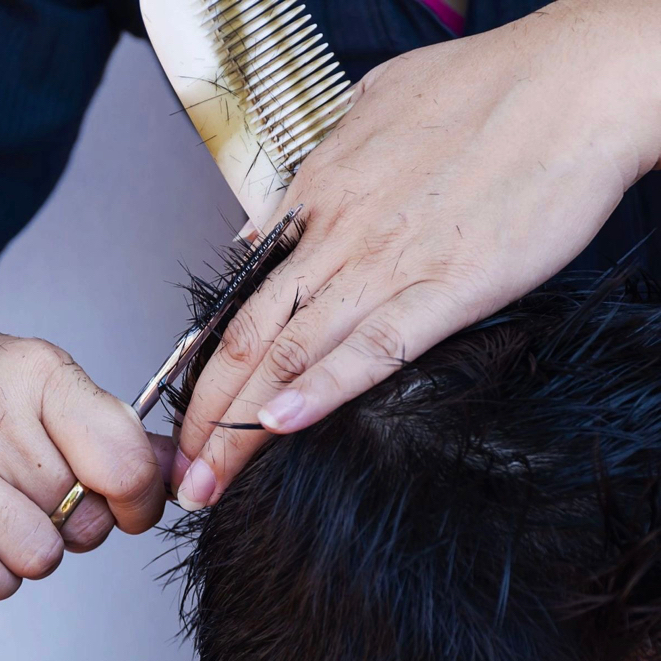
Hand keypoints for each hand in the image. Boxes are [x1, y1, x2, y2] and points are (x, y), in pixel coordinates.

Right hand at [0, 334, 173, 598]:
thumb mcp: (50, 389)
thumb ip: (117, 431)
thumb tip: (178, 469)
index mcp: (41, 377)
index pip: (128, 468)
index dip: (141, 502)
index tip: (134, 506)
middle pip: (88, 520)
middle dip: (78, 520)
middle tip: (46, 493)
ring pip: (40, 556)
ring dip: (33, 546)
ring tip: (11, 508)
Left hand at [174, 0, 660, 509]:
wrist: (574, 84)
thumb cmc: (486, 92)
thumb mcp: (371, 112)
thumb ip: (313, 177)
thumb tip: (265, 227)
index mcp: (319, 196)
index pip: (241, 300)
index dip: (204, 368)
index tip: (189, 417)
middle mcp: (338, 235)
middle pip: (248, 340)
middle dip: (204, 417)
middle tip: (182, 473)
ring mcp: (388, 262)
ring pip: (290, 353)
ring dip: (240, 426)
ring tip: (211, 479)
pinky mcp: (449, 286)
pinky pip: (374, 346)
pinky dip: (323, 388)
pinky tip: (283, 424)